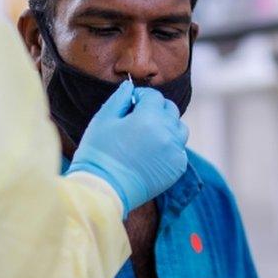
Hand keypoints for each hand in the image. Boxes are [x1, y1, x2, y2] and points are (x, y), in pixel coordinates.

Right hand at [68, 81, 188, 216]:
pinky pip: (179, 149)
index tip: (130, 104)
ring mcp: (174, 152)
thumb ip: (120, 99)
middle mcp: (167, 133)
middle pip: (170, 109)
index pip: (154, 96)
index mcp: (149, 118)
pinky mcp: (177, 168)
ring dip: (167, 126)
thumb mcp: (103, 119)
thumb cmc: (98, 154)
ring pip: (179, 128)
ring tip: (148, 134)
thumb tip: (130, 87)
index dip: (141, 97)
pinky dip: (170, 146)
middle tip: (139, 118)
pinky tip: (152, 151)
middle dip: (156, 109)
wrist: (103, 191)